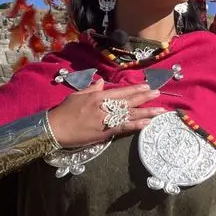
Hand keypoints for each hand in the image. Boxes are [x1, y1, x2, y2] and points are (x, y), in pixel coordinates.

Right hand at [47, 81, 163, 147]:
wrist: (55, 128)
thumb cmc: (64, 111)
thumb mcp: (77, 95)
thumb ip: (91, 89)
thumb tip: (102, 82)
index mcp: (98, 97)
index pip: (121, 91)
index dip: (135, 89)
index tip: (147, 86)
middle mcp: (104, 107)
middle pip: (129, 101)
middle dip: (145, 97)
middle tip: (158, 94)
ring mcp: (106, 120)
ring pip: (130, 115)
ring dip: (146, 112)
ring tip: (159, 111)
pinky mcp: (105, 133)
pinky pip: (124, 128)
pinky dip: (136, 125)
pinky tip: (146, 124)